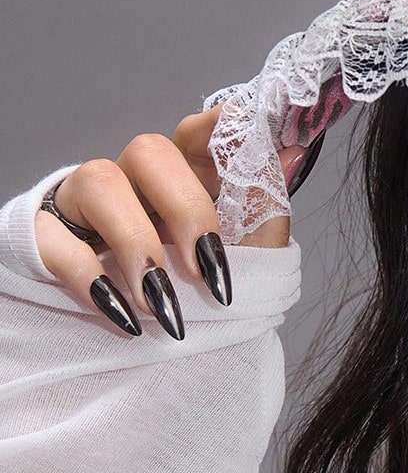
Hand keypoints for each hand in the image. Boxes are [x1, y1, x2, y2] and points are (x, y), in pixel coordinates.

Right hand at [34, 106, 303, 337]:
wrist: (153, 345)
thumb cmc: (196, 289)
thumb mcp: (245, 252)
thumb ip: (264, 203)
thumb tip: (295, 150)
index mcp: (185, 179)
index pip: (196, 132)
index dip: (215, 128)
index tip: (242, 138)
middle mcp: (134, 180)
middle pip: (148, 150)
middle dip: (183, 208)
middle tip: (203, 270)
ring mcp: (86, 205)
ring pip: (97, 181)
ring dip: (135, 244)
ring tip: (161, 303)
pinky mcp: (48, 237)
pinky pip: (54, 239)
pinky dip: (89, 276)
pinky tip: (121, 312)